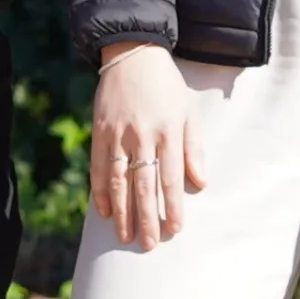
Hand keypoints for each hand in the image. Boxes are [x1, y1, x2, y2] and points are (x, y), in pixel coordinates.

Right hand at [88, 45, 204, 252]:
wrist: (132, 54)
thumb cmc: (166, 86)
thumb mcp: (188, 112)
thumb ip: (194, 148)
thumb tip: (201, 182)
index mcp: (168, 131)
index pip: (172, 177)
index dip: (174, 205)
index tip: (176, 228)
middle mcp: (142, 135)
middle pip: (144, 185)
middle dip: (147, 217)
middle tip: (149, 244)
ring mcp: (117, 135)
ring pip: (118, 181)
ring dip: (121, 211)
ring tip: (124, 236)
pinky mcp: (99, 132)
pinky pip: (98, 168)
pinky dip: (100, 192)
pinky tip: (103, 212)